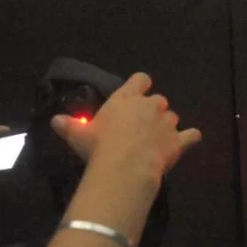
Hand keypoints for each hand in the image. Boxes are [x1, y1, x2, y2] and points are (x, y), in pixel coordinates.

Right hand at [51, 73, 201, 182]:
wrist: (126, 167)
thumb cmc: (99, 146)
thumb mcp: (78, 135)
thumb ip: (69, 125)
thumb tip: (55, 121)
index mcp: (127, 98)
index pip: (140, 79)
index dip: (140, 85)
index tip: (137, 93)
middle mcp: (151, 105)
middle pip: (158, 100)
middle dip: (152, 111)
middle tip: (141, 127)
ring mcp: (167, 122)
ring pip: (172, 117)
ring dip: (166, 125)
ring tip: (156, 140)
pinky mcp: (179, 141)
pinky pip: (191, 135)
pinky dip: (191, 137)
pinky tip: (190, 140)